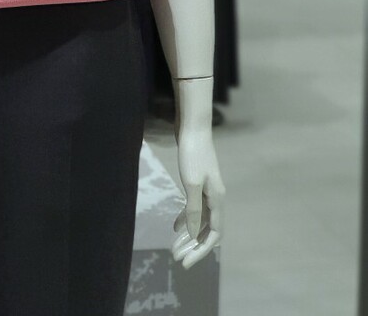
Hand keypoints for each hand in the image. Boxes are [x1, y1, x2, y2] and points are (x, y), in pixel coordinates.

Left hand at [172, 124, 224, 268]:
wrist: (192, 128)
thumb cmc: (193, 154)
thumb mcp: (191, 183)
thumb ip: (193, 209)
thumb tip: (193, 234)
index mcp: (217, 200)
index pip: (213, 235)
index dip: (200, 250)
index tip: (184, 262)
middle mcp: (215, 198)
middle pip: (206, 230)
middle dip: (192, 246)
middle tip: (175, 257)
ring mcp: (207, 190)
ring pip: (199, 220)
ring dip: (188, 234)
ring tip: (173, 246)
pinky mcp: (197, 183)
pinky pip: (194, 208)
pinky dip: (185, 218)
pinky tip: (174, 226)